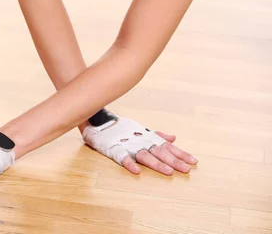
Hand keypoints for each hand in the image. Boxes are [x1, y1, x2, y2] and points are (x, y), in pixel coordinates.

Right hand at [82, 116, 197, 175]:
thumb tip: (174, 138)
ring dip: (156, 163)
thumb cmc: (121, 127)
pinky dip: (129, 163)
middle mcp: (140, 140)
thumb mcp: (141, 130)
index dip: (180, 154)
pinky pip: (122, 157)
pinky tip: (137, 172)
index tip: (194, 162)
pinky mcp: (113, 149)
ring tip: (168, 172)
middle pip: (159, 152)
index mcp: (147, 137)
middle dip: (173, 161)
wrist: (98, 119)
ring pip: (144, 155)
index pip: (167, 147)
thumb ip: (157, 135)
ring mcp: (127, 144)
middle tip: (187, 170)